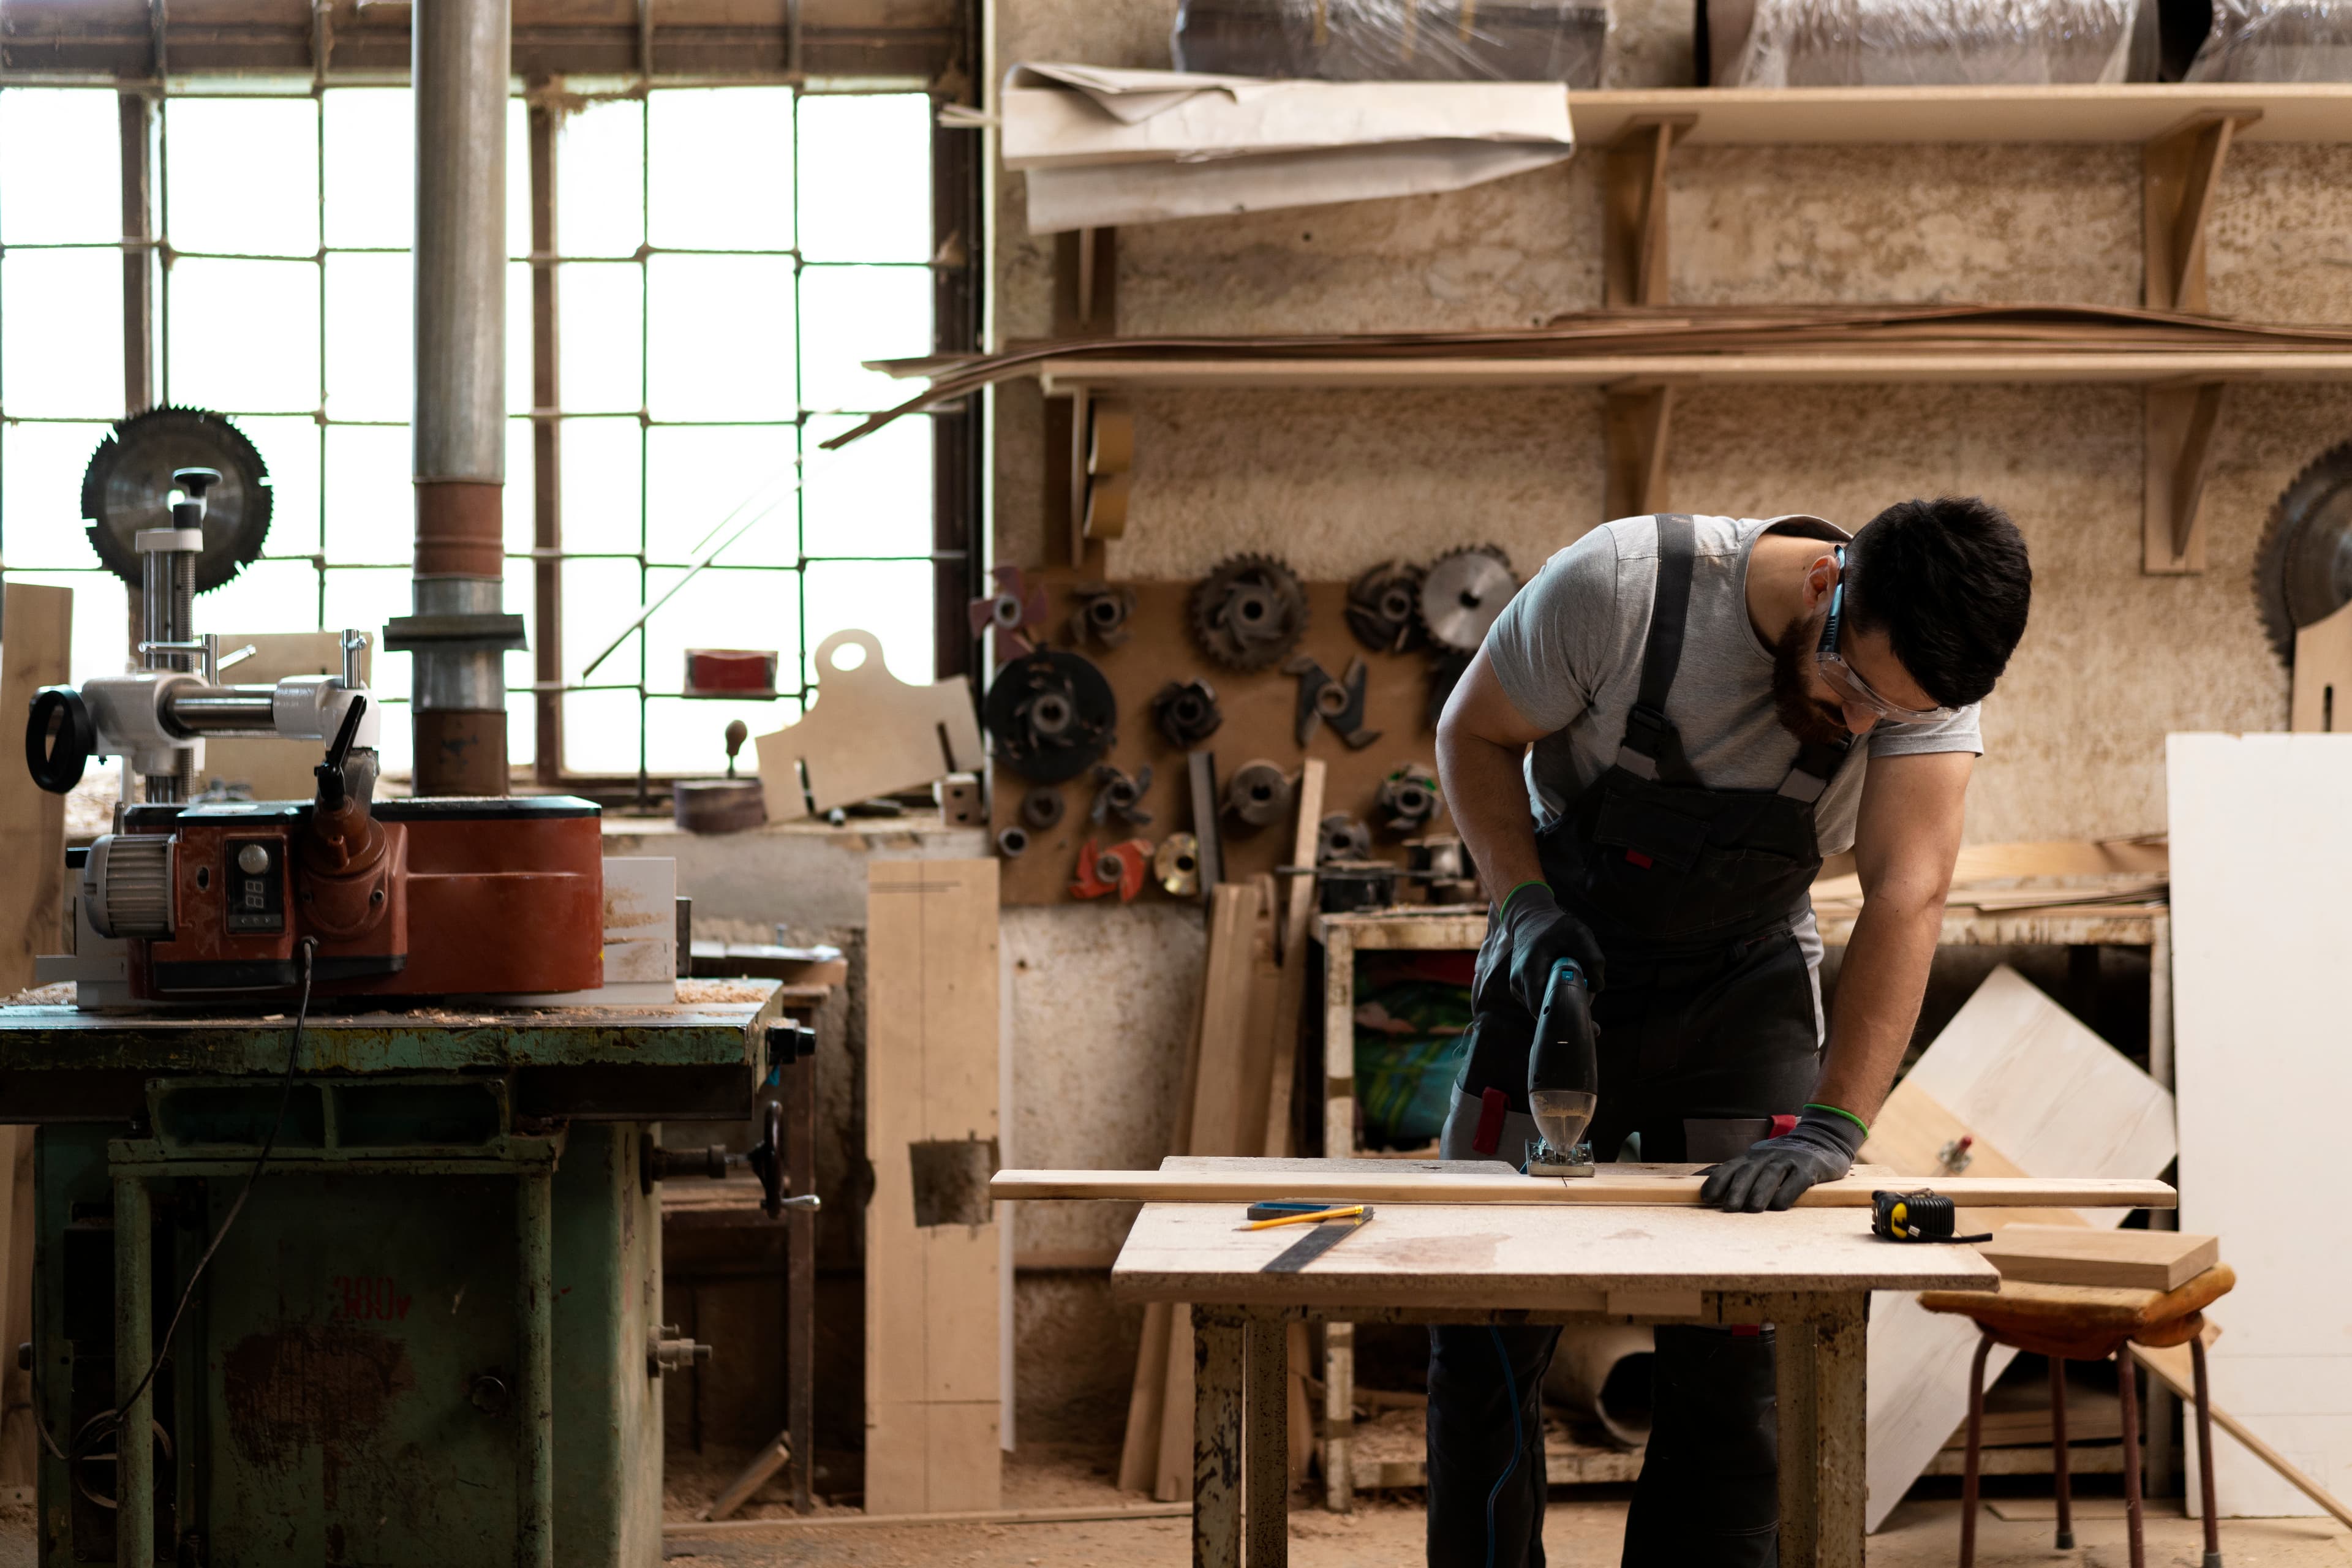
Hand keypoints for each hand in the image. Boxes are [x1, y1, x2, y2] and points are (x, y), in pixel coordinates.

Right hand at [1474, 882, 1606, 1016]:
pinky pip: (1539, 1003)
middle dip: (1568, 1012)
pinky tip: (1565, 987)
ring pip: (1543, 1009)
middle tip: (1590, 1010)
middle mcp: (1518, 980)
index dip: (1565, 1019)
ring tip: (1578, 989)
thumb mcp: (1581, 934)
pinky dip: (1554, 1000)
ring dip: (1561, 1005)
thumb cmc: (1557, 927)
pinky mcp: (1519, 989)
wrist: (1531, 920)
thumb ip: (1594, 960)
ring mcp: (1516, 986)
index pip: (1542, 1007)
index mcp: (1530, 968)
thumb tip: (1597, 987)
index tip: (1589, 1027)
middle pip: (1545, 1011)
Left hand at [1699, 1106, 1866, 1212]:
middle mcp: (1767, 1156)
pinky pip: (1797, 1180)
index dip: (1717, 1182)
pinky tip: (1780, 1206)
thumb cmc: (1784, 1157)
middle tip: (1728, 1208)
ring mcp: (1788, 1160)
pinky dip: (1787, 1193)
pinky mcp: (1809, 1168)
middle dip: (1736, 1189)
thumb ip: (1737, 1172)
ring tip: (1752, 1209)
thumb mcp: (1759, 1160)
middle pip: (1748, 1171)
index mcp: (1752, 1156)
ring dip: (1760, 1192)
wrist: (1823, 1138)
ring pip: (1770, 1175)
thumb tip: (1701, 1182)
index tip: (1707, 1198)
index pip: (1730, 1167)